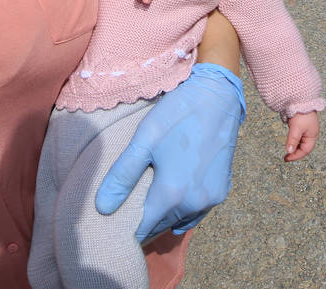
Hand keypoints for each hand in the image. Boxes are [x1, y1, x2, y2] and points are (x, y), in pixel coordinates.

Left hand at [96, 62, 245, 241]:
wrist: (217, 96)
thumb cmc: (177, 114)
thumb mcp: (145, 140)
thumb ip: (123, 175)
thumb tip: (102, 208)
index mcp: (171, 194)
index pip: (144, 229)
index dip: (128, 229)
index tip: (115, 224)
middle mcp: (194, 204)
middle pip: (162, 226)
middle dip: (145, 222)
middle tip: (128, 213)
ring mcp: (211, 199)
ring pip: (181, 220)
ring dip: (165, 218)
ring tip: (148, 207)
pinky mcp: (222, 190)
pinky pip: (198, 212)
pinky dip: (184, 211)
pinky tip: (174, 200)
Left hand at [284, 111, 319, 161]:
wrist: (301, 99)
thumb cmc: (301, 114)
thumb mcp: (296, 128)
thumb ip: (292, 140)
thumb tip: (289, 151)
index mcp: (312, 136)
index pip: (305, 150)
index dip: (296, 156)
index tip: (287, 158)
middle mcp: (311, 133)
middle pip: (304, 147)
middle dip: (296, 153)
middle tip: (287, 157)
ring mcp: (307, 129)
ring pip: (301, 142)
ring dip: (295, 147)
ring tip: (288, 151)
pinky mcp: (302, 125)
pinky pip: (299, 137)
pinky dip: (294, 141)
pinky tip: (289, 142)